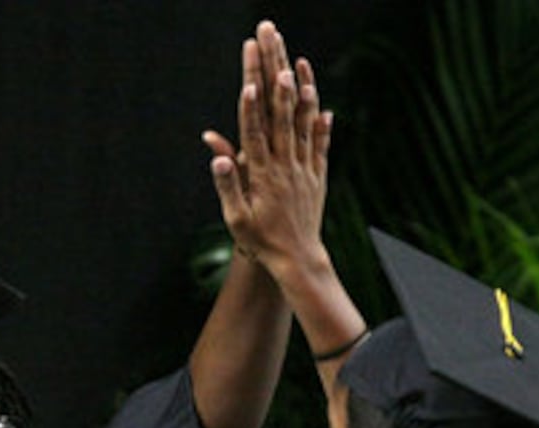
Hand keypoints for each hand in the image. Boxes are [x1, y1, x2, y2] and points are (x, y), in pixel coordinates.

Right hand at [202, 20, 333, 276]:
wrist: (298, 261)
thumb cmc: (261, 241)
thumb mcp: (236, 217)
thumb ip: (227, 183)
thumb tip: (216, 154)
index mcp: (262, 174)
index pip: (254, 131)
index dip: (252, 103)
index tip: (251, 77)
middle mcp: (285, 166)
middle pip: (278, 116)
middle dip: (274, 81)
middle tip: (271, 56)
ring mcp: (304, 169)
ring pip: (302, 124)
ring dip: (300, 93)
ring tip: (299, 64)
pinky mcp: (317, 177)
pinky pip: (319, 145)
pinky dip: (320, 124)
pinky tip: (322, 105)